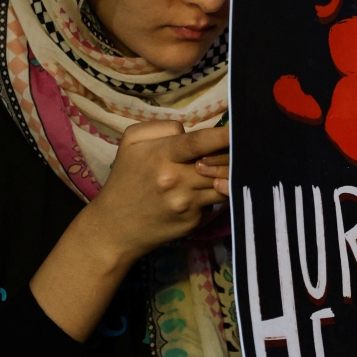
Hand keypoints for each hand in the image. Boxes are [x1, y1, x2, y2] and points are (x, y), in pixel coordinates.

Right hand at [83, 121, 229, 263]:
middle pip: (221, 163)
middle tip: (241, 148)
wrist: (115, 228)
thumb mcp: (131, 143)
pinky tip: (205, 191)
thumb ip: (163, 128)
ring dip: (228, 175)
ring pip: (224, 183)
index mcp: (162, 156)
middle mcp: (177, 180)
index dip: (224, 135)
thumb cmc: (126, 179)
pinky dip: (215, 194)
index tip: (241, 129)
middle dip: (232, 155)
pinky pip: (215, 202)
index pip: (200, 142)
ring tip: (228, 167)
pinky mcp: (195, 221)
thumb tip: (191, 131)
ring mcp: (188, 203)